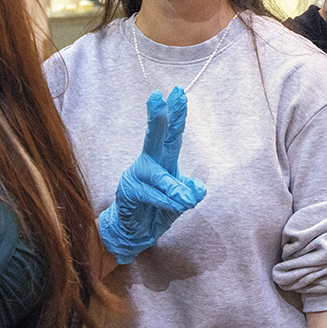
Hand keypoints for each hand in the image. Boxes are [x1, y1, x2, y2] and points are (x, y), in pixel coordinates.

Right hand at [97, 88, 205, 264]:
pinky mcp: (127, 192)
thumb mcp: (179, 203)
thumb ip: (188, 193)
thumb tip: (199, 188)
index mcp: (163, 161)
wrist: (133, 233)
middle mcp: (149, 163)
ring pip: (157, 175)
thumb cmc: (156, 211)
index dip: (176, 115)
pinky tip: (175, 205)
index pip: (172, 135)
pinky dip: (164, 201)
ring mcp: (136, 176)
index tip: (178, 93)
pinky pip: (149, 195)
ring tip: (186, 200)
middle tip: (160, 96)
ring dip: (172, 188)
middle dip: (159, 117)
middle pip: (155, 137)